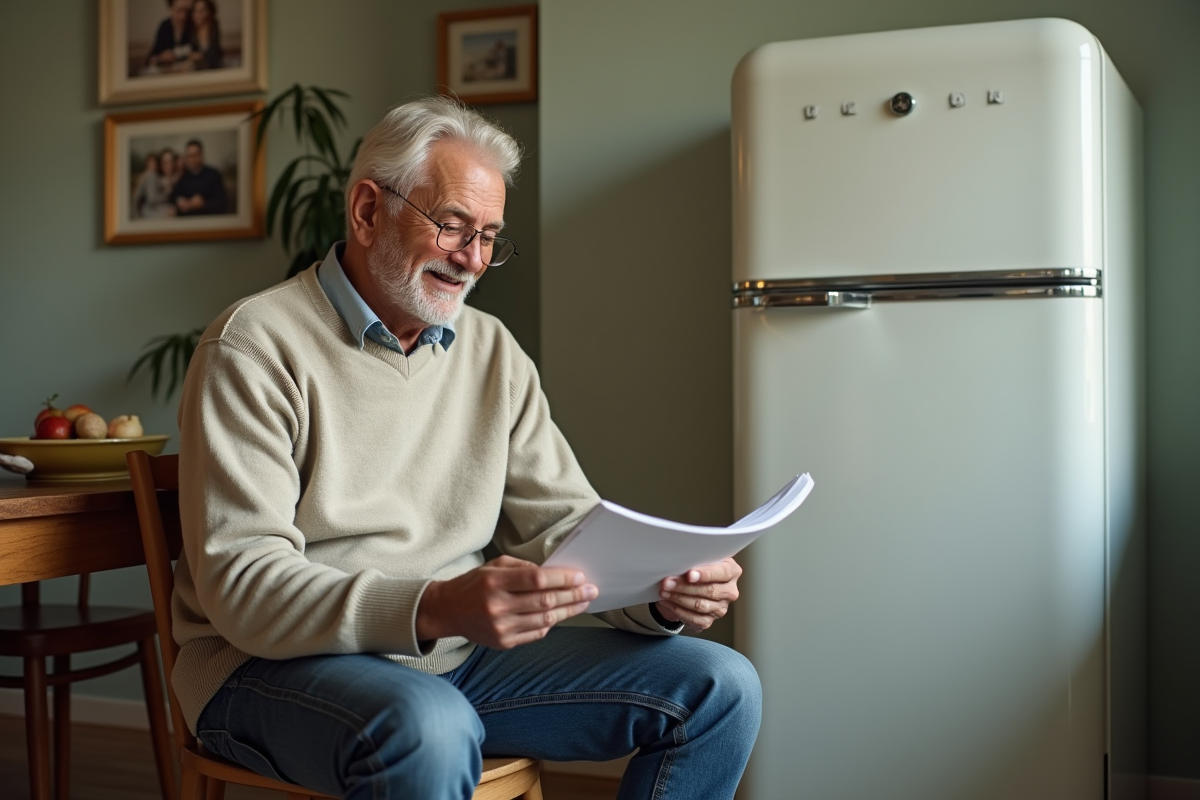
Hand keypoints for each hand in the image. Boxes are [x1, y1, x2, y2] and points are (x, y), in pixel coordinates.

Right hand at [416, 555, 597, 648]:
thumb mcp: (494, 565)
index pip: (537, 580)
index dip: (562, 579)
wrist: (446, 611)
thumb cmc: (474, 584)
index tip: (580, 576)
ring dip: (568, 611)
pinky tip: (561, 615)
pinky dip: (551, 624)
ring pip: (544, 620)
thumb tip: (554, 573)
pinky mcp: (503, 643)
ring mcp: (500, 628)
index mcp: (495, 582)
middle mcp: (497, 606)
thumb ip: (523, 568)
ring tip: (582, 603)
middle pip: (545, 601)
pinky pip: (535, 634)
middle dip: (573, 595)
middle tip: (591, 590)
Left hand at [655, 557, 741, 630]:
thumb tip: (681, 563)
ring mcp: (721, 608)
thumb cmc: (697, 567)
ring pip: (700, 605)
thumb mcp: (699, 559)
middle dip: (685, 587)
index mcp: (732, 571)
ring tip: (664, 592)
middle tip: (667, 583)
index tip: (689, 575)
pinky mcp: (710, 620)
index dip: (705, 574)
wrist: (691, 585)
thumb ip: (696, 560)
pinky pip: (694, 619)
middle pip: (710, 590)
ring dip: (679, 598)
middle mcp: (730, 591)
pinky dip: (678, 610)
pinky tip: (667, 602)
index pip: (722, 573)